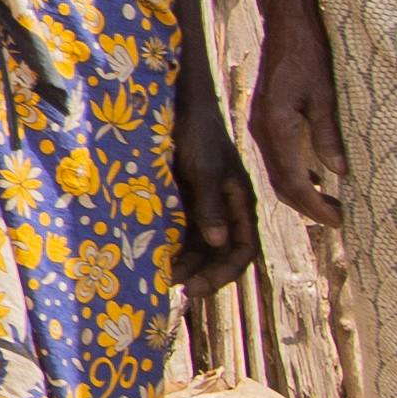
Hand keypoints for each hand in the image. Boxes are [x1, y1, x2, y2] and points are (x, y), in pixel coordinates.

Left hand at [170, 65, 262, 294]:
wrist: (177, 106)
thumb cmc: (198, 133)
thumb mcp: (205, 167)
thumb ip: (210, 204)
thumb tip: (217, 243)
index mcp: (240, 203)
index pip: (243, 249)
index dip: (226, 272)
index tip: (202, 287)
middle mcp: (224, 210)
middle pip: (220, 254)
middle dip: (203, 275)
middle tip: (179, 290)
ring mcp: (203, 207)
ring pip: (198, 248)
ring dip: (185, 265)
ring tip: (162, 279)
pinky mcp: (182, 201)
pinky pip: (180, 233)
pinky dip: (171, 248)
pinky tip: (153, 259)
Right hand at [245, 0, 346, 226]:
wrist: (288, 21)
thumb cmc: (310, 52)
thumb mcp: (326, 94)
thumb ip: (328, 134)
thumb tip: (337, 173)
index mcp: (276, 127)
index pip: (293, 182)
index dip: (315, 207)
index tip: (339, 220)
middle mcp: (261, 129)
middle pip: (280, 183)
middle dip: (308, 206)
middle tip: (338, 219)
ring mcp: (258, 123)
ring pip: (275, 171)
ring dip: (300, 191)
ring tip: (329, 202)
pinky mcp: (263, 116)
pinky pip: (275, 156)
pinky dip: (293, 173)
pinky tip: (315, 174)